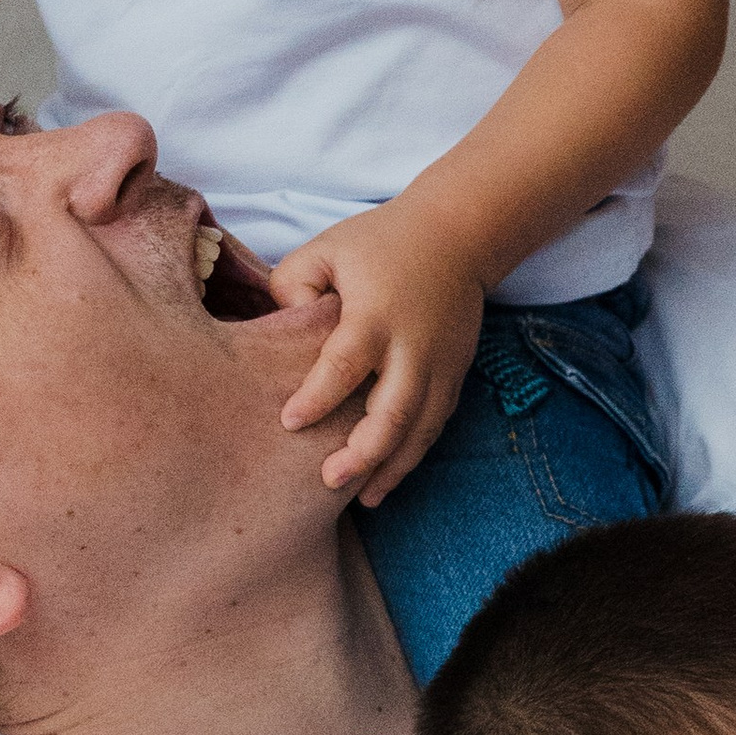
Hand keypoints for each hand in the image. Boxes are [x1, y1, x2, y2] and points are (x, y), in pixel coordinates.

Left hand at [274, 204, 485, 503]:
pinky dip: (412, 456)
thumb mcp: (327, 249)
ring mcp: (440, 365)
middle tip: (327, 480)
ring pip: (420, 429)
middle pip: (393, 411)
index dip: (317, 397)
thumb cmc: (380, 243)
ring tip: (362, 498)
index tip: (289, 421)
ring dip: (392, 467)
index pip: (344, 364)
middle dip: (363, 452)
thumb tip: (277, 332)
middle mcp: (412, 347)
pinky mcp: (455, 375)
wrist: (458, 236)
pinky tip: (386, 481)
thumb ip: (291, 285)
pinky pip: (434, 426)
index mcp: (375, 316)